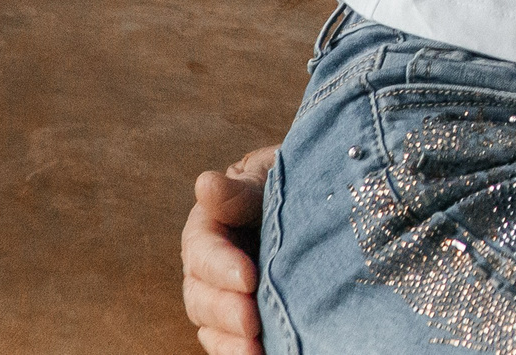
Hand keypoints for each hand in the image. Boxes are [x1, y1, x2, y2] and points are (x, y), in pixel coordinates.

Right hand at [183, 145, 273, 354]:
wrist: (313, 199)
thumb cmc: (289, 181)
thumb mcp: (268, 178)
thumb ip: (240, 191)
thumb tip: (205, 184)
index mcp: (209, 228)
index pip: (204, 250)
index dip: (221, 266)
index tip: (248, 278)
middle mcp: (209, 267)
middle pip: (202, 295)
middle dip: (226, 311)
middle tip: (252, 323)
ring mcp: (225, 296)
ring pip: (213, 325)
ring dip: (231, 341)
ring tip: (255, 349)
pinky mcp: (243, 318)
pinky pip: (231, 342)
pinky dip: (240, 352)